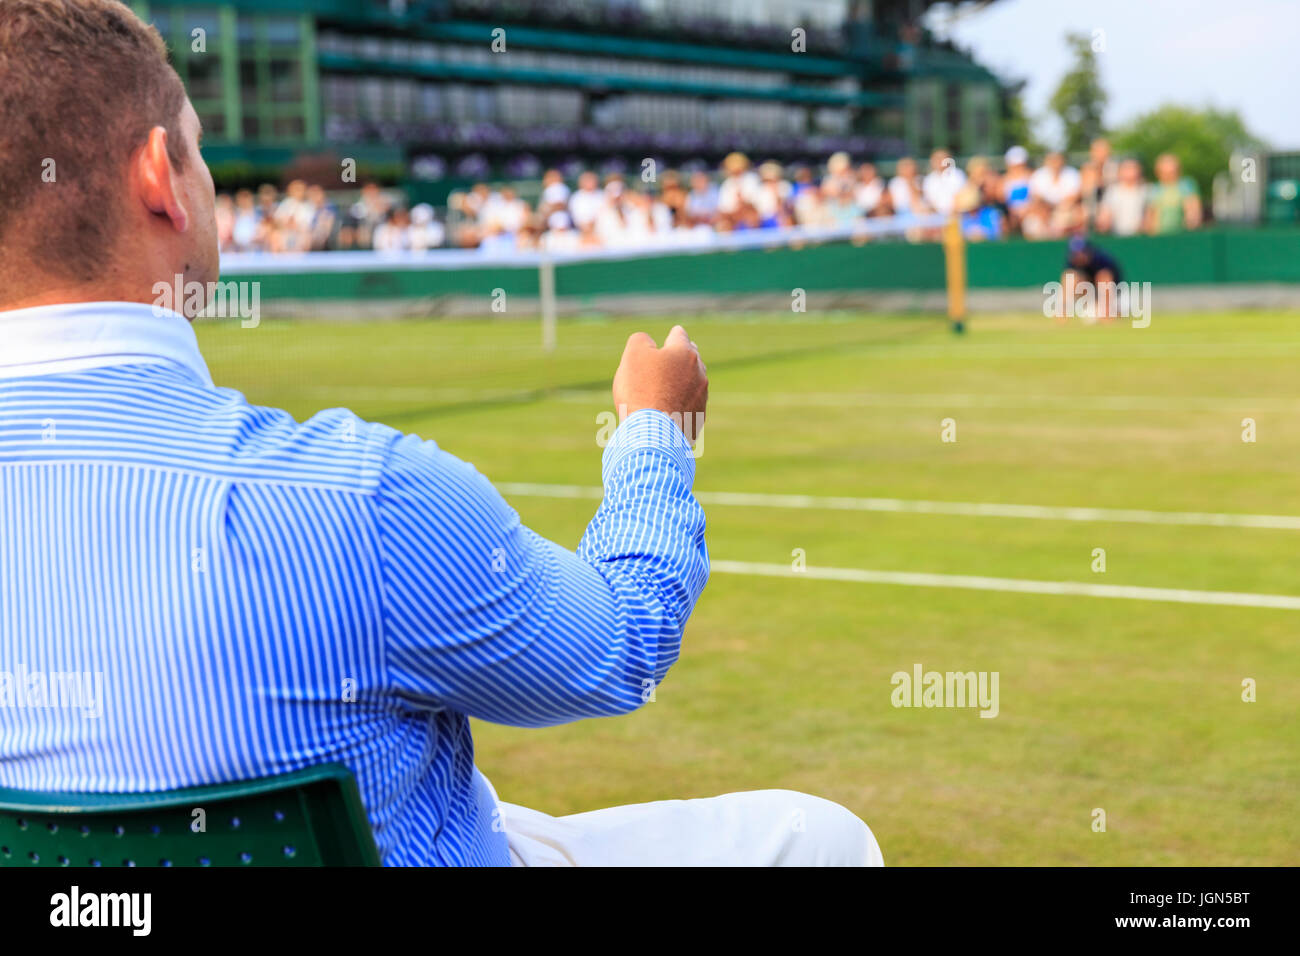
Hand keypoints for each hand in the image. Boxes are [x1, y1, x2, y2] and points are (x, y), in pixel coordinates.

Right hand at [611, 325, 707, 441]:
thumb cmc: (641, 390)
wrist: (653, 434)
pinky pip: (690, 405)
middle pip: (691, 358)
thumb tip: (648, 342)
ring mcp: (702, 396)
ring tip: (667, 388)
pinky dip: (681, 404)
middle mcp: (699, 372)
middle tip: (671, 360)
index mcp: (685, 353)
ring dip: (682, 382)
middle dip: (680, 358)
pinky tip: (668, 410)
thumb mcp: (633, 355)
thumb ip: (641, 340)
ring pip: (694, 382)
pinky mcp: (699, 418)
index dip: (670, 335)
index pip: (679, 335)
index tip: (670, 336)